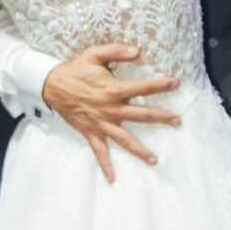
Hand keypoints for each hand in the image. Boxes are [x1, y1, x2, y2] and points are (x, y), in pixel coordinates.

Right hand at [42, 44, 180, 183]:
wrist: (52, 86)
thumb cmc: (75, 70)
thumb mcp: (94, 54)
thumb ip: (116, 51)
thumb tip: (137, 50)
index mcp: (113, 89)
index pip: (142, 87)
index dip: (160, 85)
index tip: (176, 83)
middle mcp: (110, 109)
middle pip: (141, 115)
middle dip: (161, 117)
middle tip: (178, 121)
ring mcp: (101, 123)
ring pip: (125, 139)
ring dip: (140, 150)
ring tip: (154, 160)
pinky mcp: (91, 132)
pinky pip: (99, 152)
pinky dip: (105, 166)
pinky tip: (112, 179)